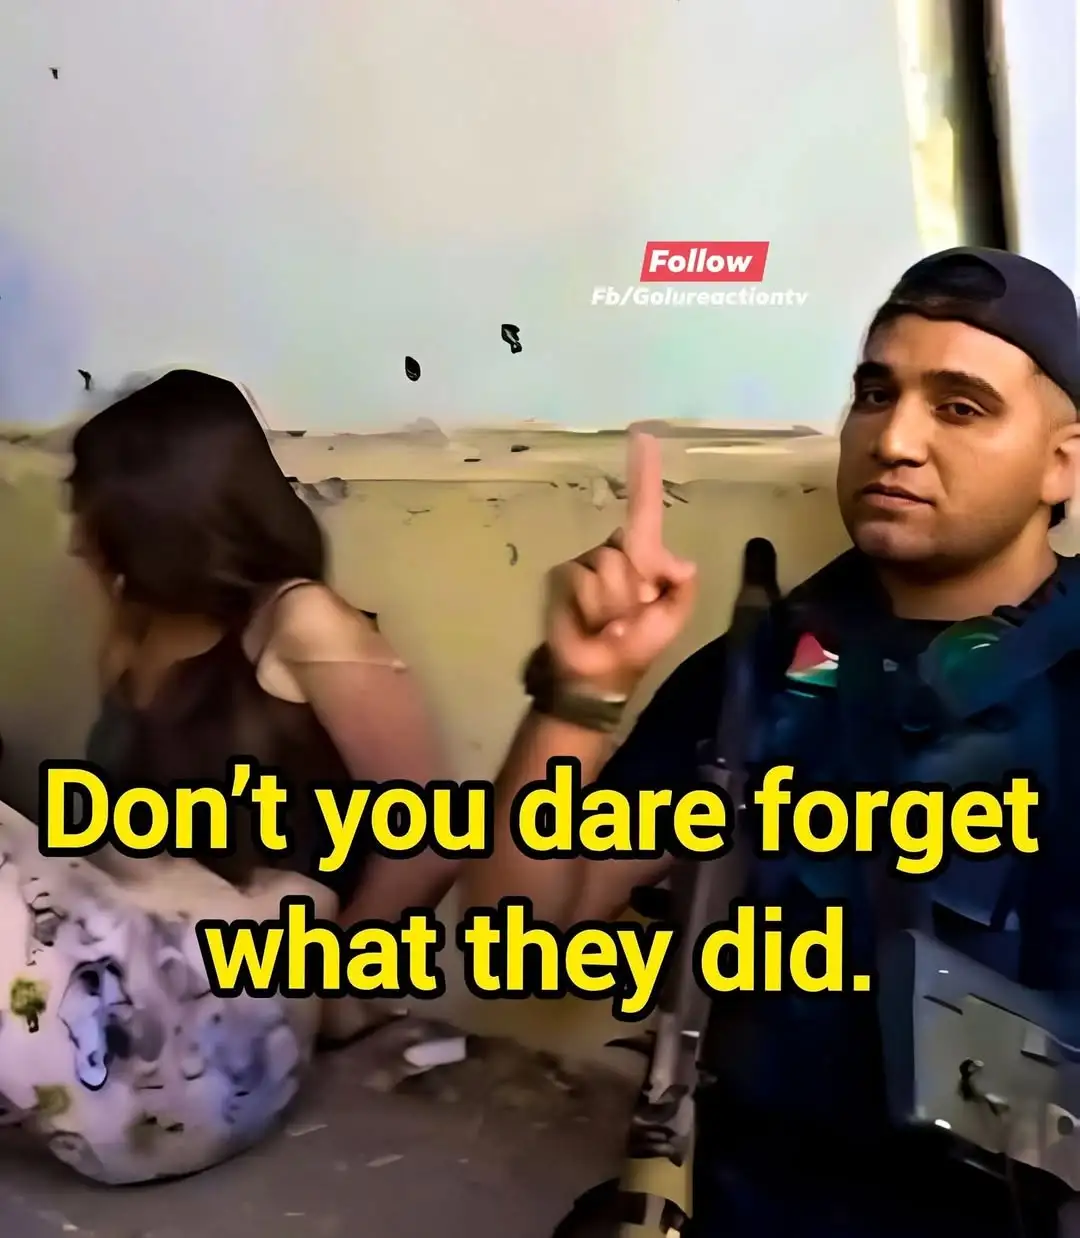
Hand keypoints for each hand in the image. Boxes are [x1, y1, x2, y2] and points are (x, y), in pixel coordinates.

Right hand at [545, 433, 697, 695]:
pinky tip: (588, 623)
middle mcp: (611, 551)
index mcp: (641, 556)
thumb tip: (681, 561)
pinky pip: (582, 581)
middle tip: (628, 616)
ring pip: (606, 567)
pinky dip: (590, 608)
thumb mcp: (672, 618)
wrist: (596, 675)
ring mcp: (584, 563)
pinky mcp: (562, 577)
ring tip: (608, 623)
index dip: (644, 472)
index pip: (644, 507)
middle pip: (628, 547)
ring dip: (613, 603)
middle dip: (634, 586)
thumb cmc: (635, 647)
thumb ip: (681, 587)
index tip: (643, 433)